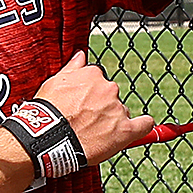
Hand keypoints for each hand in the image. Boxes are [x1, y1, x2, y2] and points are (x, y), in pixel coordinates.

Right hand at [25, 53, 155, 165]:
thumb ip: (72, 68)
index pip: (99, 82)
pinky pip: (144, 125)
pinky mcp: (125, 131)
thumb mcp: (55, 82)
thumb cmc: (48, 110)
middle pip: (111, 97)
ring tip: (93, 135)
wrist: (49, 137)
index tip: (83, 105)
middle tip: (86, 121)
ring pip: (121, 112)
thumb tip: (80, 55)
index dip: (91, 94)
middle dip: (102, 107)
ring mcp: (118, 109)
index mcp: (94, 75)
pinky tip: (140, 128)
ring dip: (112, 120)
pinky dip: (144, 126)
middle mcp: (109, 89)